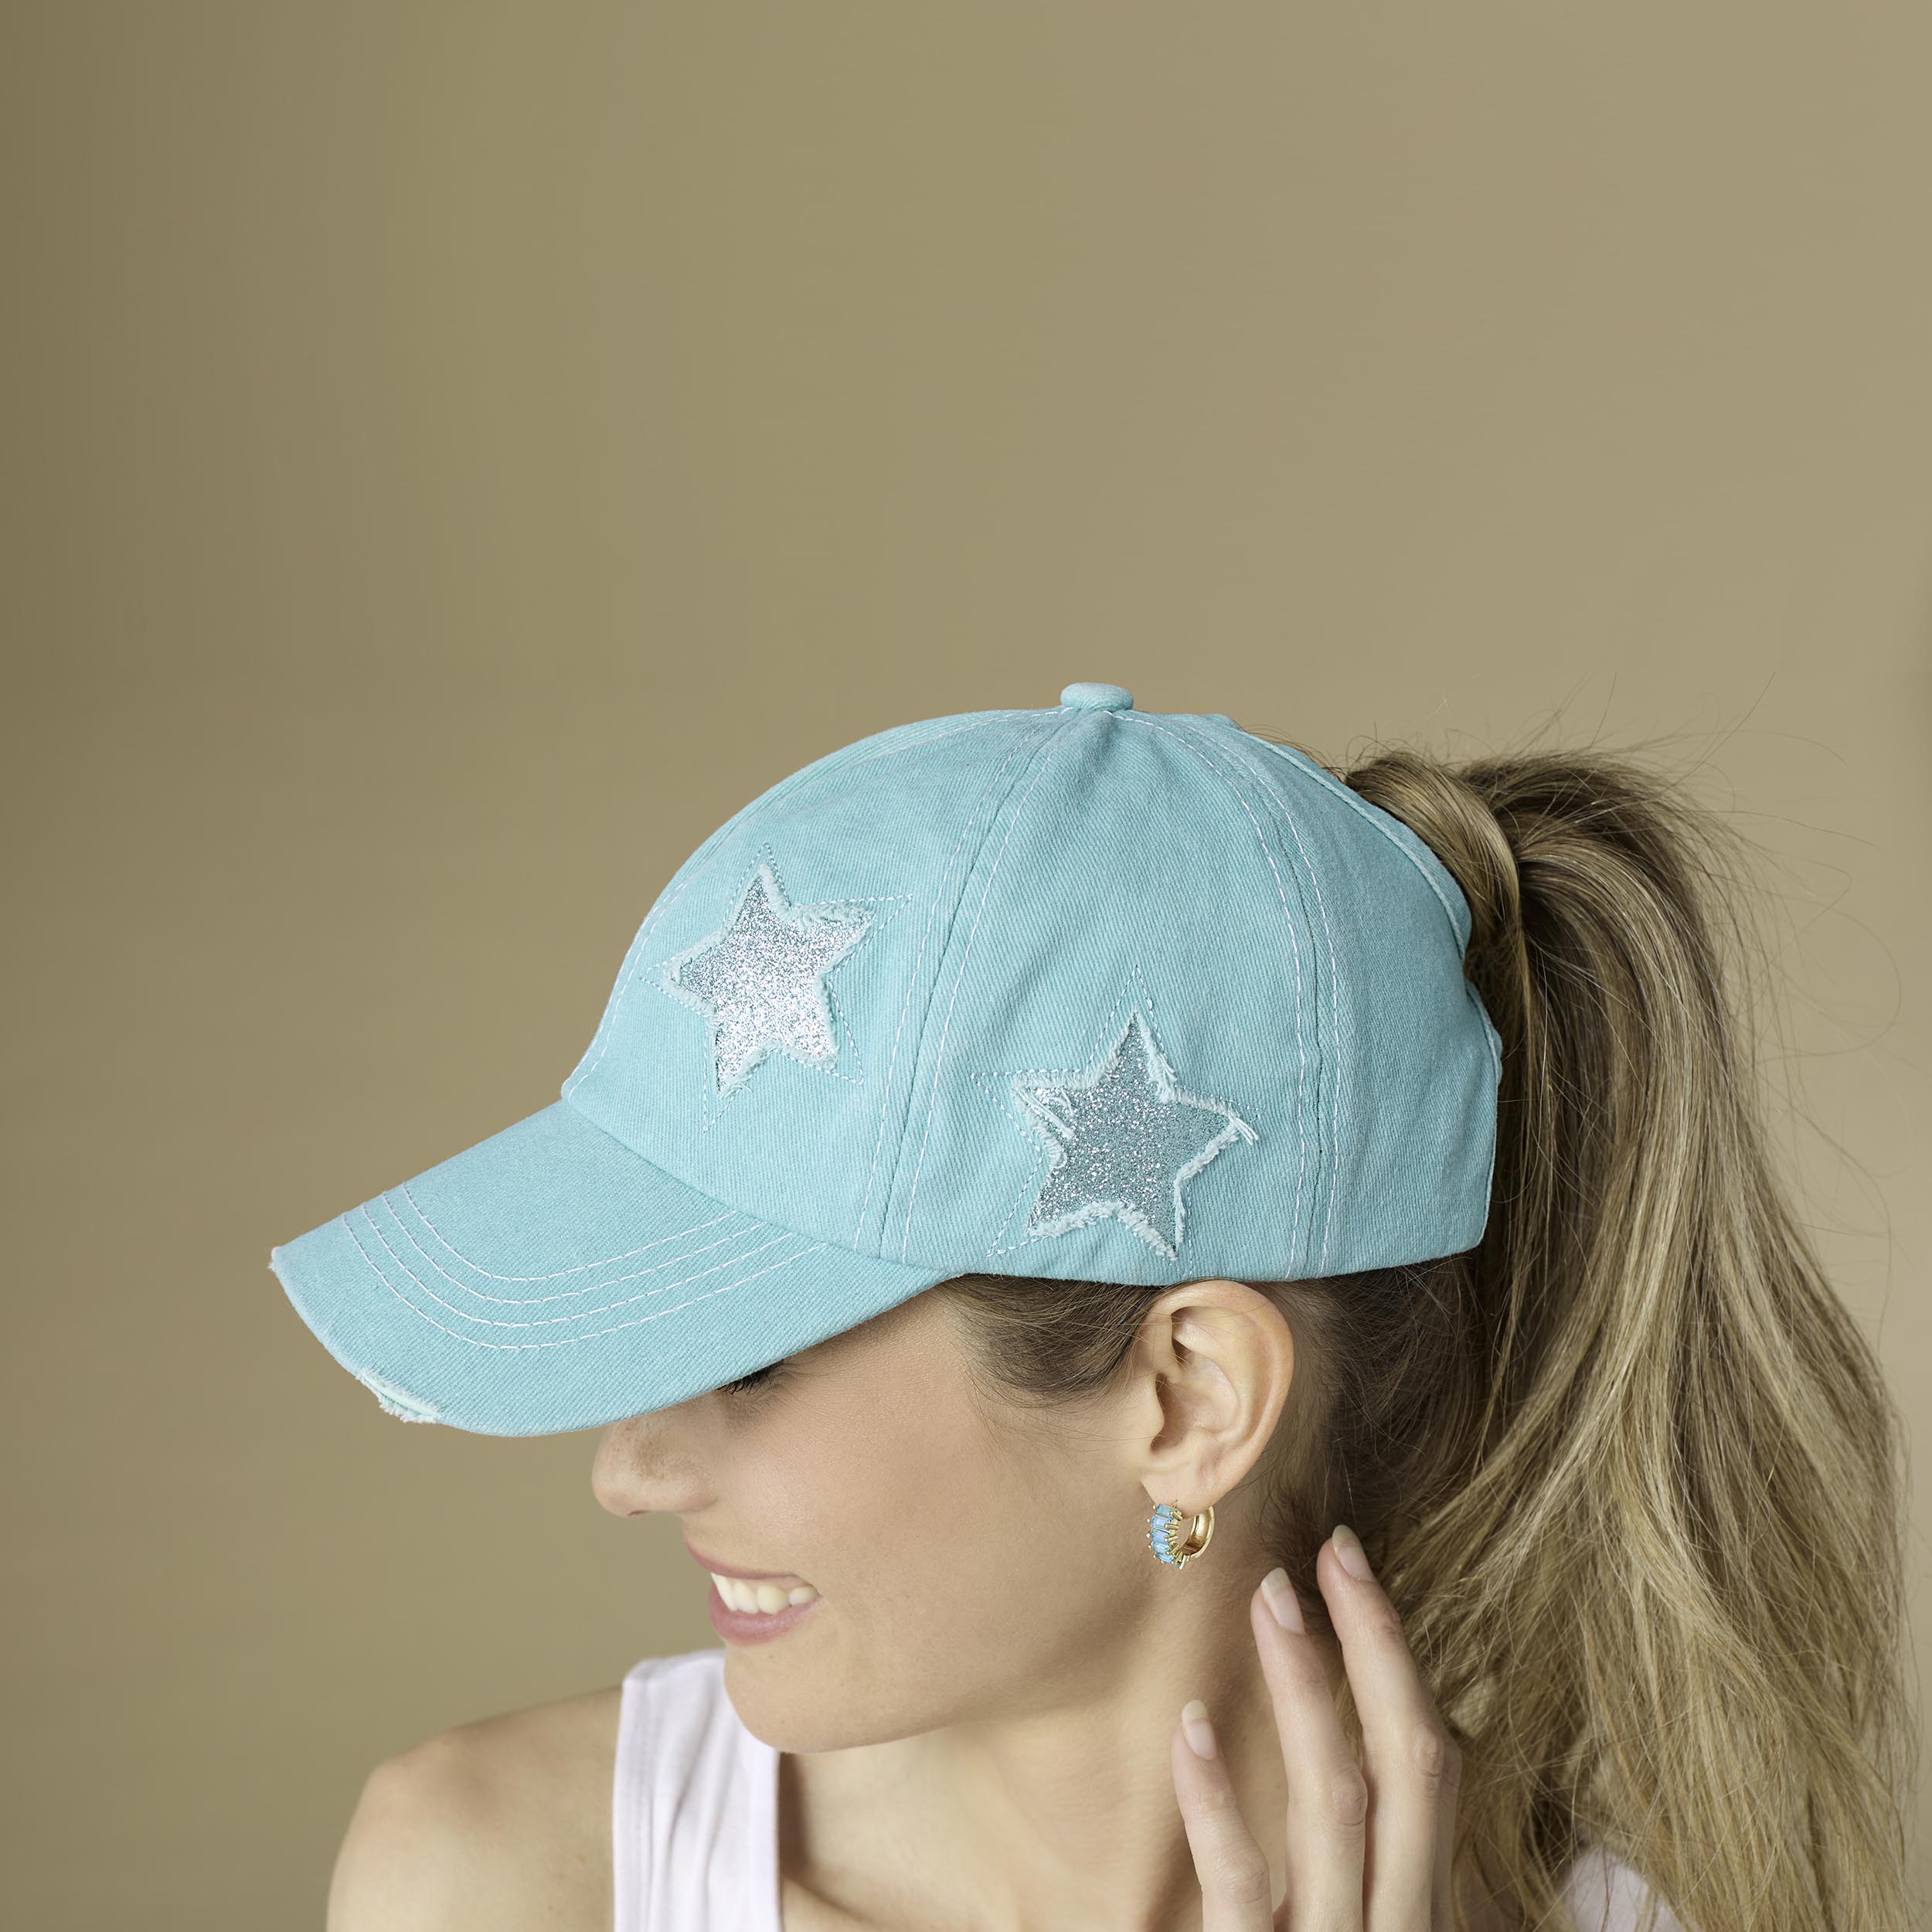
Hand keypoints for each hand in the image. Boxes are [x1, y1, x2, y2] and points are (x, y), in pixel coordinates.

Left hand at [1169, 1524, 1461, 1929]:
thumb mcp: (1360, 1924)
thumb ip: (1364, 1864)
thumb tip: (1349, 1746)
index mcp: (1419, 1903)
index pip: (1424, 1764)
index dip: (1395, 1658)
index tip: (1348, 1563)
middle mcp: (1397, 1923)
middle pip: (1405, 1766)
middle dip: (1376, 1650)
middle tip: (1328, 1552)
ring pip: (1331, 1805)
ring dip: (1304, 1691)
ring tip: (1270, 1599)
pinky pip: (1241, 1887)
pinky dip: (1217, 1805)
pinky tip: (1191, 1728)